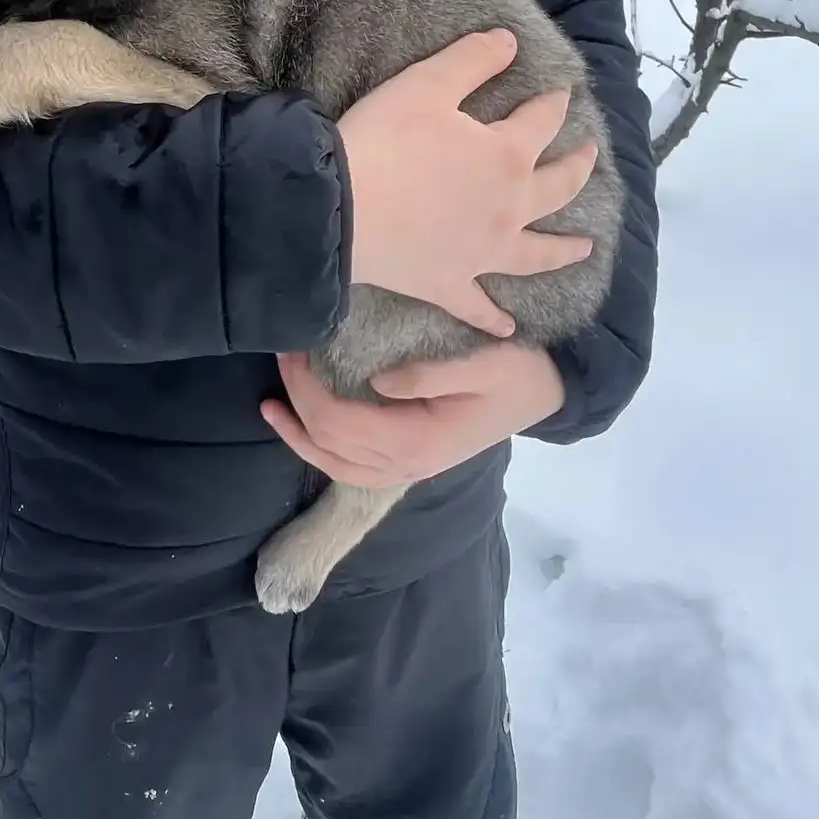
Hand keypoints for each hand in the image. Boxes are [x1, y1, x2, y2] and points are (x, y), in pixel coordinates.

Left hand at [261, 344, 565, 488]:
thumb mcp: (485, 362)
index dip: (306, 388)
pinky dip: (320, 451)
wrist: (548, 394)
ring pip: (335, 465)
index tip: (294, 348)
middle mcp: (405, 465)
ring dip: (299, 435)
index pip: (339, 420)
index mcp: (418, 440)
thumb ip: (432, 374)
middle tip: (283, 355)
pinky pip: (351, 469)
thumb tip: (377, 382)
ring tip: (270, 404)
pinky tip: (303, 429)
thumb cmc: (517, 372)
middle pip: (329, 441)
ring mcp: (406, 470)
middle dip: (296, 400)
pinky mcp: (408, 462)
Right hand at [337, 29, 598, 337]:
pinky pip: (478, 307)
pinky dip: (494, 318)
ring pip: (536, 254)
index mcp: (507, 156)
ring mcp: (482, 253)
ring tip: (584, 247)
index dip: (550, 103)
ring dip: (563, 250)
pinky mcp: (449, 285)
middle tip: (588, 156)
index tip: (558, 92)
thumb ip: (471, 60)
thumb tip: (509, 42)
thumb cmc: (383, 142)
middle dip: (576, 168)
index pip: (540, 122)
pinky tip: (508, 328)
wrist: (339, 212)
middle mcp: (509, 209)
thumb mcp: (426, 84)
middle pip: (555, 188)